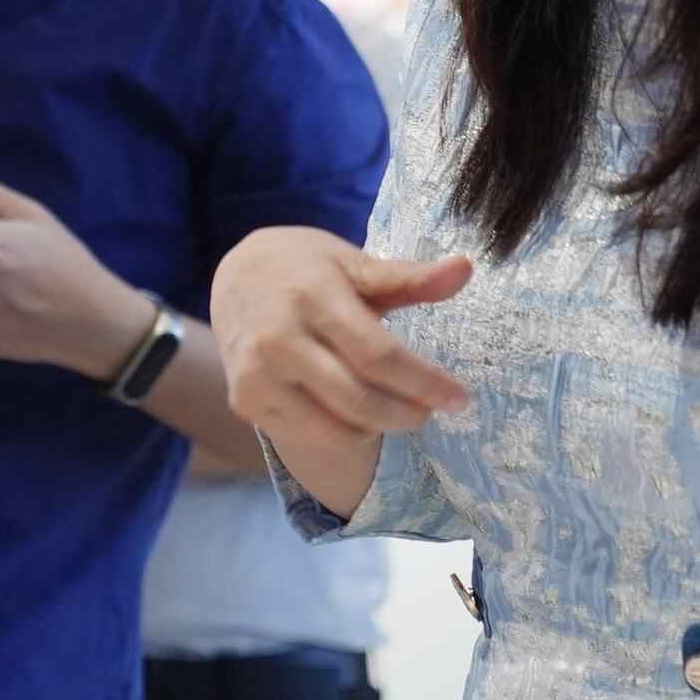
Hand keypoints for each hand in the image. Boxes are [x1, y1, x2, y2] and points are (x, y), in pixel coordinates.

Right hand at [204, 227, 472, 463]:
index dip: (424, 382)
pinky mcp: (245, 402)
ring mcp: (258, 375)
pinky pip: (308, 436)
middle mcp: (279, 339)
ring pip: (333, 430)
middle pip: (359, 401)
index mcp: (312, 297)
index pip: (377, 355)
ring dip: (378, 429)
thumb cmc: (305, 269)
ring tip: (396, 411)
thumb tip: (465, 269)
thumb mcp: (353, 262)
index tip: (460, 398)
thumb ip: (408, 277)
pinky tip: (354, 413)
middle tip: (430, 411)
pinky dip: (342, 433)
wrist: (234, 278)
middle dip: (407, 414)